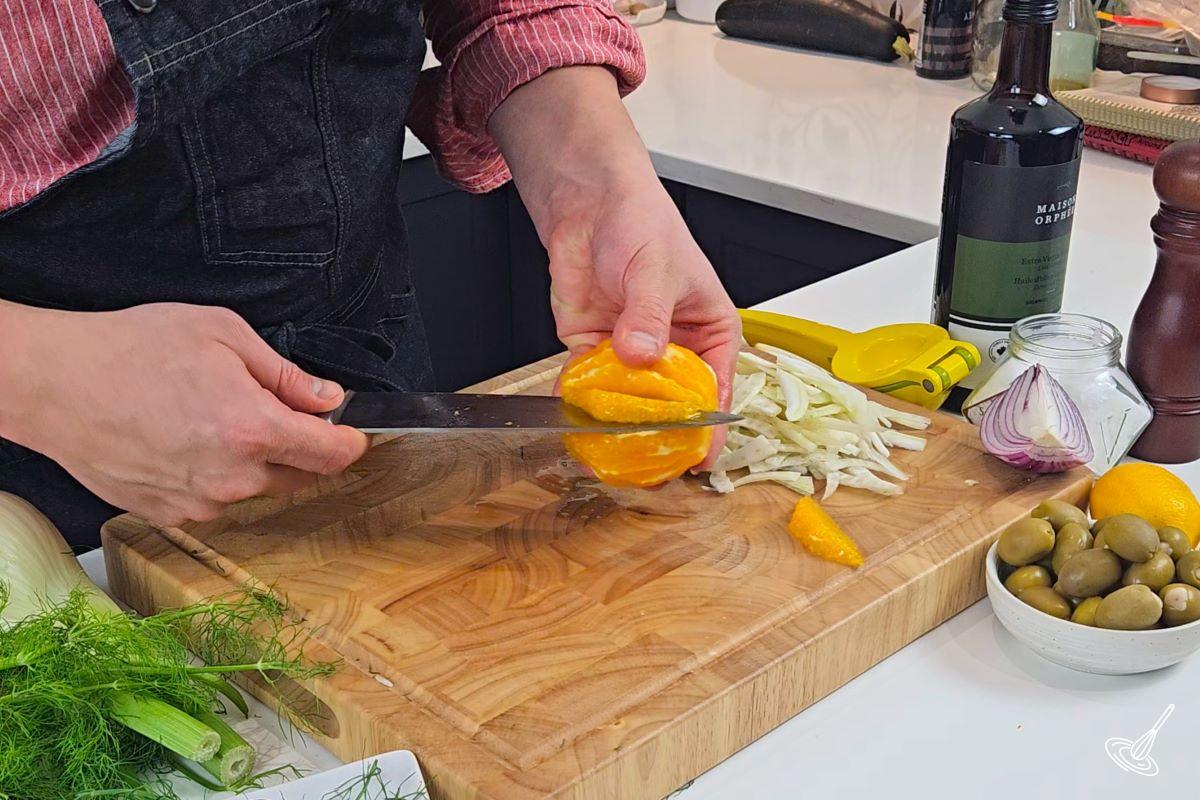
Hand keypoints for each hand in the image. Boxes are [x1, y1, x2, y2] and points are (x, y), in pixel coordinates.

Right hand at [0, 301, 368, 525]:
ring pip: (254, 487)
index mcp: (254, 429)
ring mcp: (199, 502)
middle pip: (298, 475)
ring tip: (209, 417)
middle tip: (265, 408)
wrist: (54, 383)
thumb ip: (285, 375)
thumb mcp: (223, 334)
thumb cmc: (129, 350)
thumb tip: (326, 398)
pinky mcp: (169, 514)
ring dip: (252, 460)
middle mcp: (232, 477)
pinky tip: (184, 440)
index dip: (349, 442)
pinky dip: (213, 474)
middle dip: (297, 446)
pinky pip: (214, 498)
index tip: (351, 433)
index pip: (332, 455)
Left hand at [490, 67, 740, 464]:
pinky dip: (580, 402)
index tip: (699, 459)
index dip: (709, 427)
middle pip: (672, 406)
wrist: (588, 204)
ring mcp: (633, 355)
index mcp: (710, 333)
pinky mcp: (594, 351)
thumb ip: (648, 315)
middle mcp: (674, 351)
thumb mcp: (655, 270)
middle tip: (648, 463)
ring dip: (616, 425)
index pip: (717, 389)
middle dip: (659, 434)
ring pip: (629, 404)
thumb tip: (642, 354)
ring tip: (607, 450)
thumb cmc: (642, 223)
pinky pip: (589, 386)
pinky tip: (573, 418)